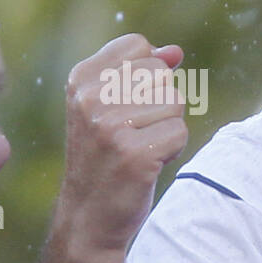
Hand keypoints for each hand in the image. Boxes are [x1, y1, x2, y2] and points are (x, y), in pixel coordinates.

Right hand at [56, 34, 187, 253]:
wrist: (90, 216)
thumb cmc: (107, 157)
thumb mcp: (112, 107)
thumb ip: (142, 72)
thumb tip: (175, 51)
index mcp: (81, 79)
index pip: (140, 46)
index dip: (148, 77)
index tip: (127, 106)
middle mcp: (90, 98)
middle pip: (162, 74)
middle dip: (160, 105)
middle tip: (135, 134)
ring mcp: (110, 127)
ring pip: (175, 103)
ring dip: (167, 128)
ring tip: (140, 148)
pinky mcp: (134, 154)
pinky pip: (180, 132)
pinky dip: (173, 150)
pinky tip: (148, 164)